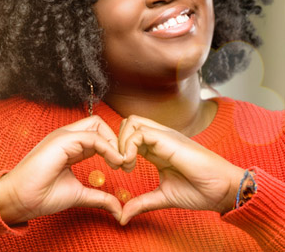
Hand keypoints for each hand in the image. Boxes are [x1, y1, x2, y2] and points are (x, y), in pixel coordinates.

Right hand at [0, 116, 123, 224]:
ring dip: (114, 142)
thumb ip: (99, 197)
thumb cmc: (42, 195)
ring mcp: (63, 136)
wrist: (20, 199)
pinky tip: (114, 162)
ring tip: (121, 163)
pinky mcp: (61, 140)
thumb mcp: (79, 194)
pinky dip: (108, 147)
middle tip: (125, 162)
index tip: (123, 166)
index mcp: (71, 146)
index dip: (114, 146)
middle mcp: (67, 137)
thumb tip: (119, 209)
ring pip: (97, 125)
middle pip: (99, 124)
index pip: (98, 134)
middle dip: (117, 139)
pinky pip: (92, 136)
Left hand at [118, 115, 244, 224]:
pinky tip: (131, 164)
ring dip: (120, 143)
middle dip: (115, 142)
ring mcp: (164, 136)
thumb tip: (122, 216)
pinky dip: (128, 146)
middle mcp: (159, 138)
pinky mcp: (168, 139)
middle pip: (127, 124)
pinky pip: (140, 132)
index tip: (120, 169)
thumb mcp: (162, 197)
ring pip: (130, 122)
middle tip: (118, 165)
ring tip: (125, 165)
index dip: (119, 149)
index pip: (130, 136)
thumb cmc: (200, 191)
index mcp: (157, 148)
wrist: (223, 191)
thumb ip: (142, 202)